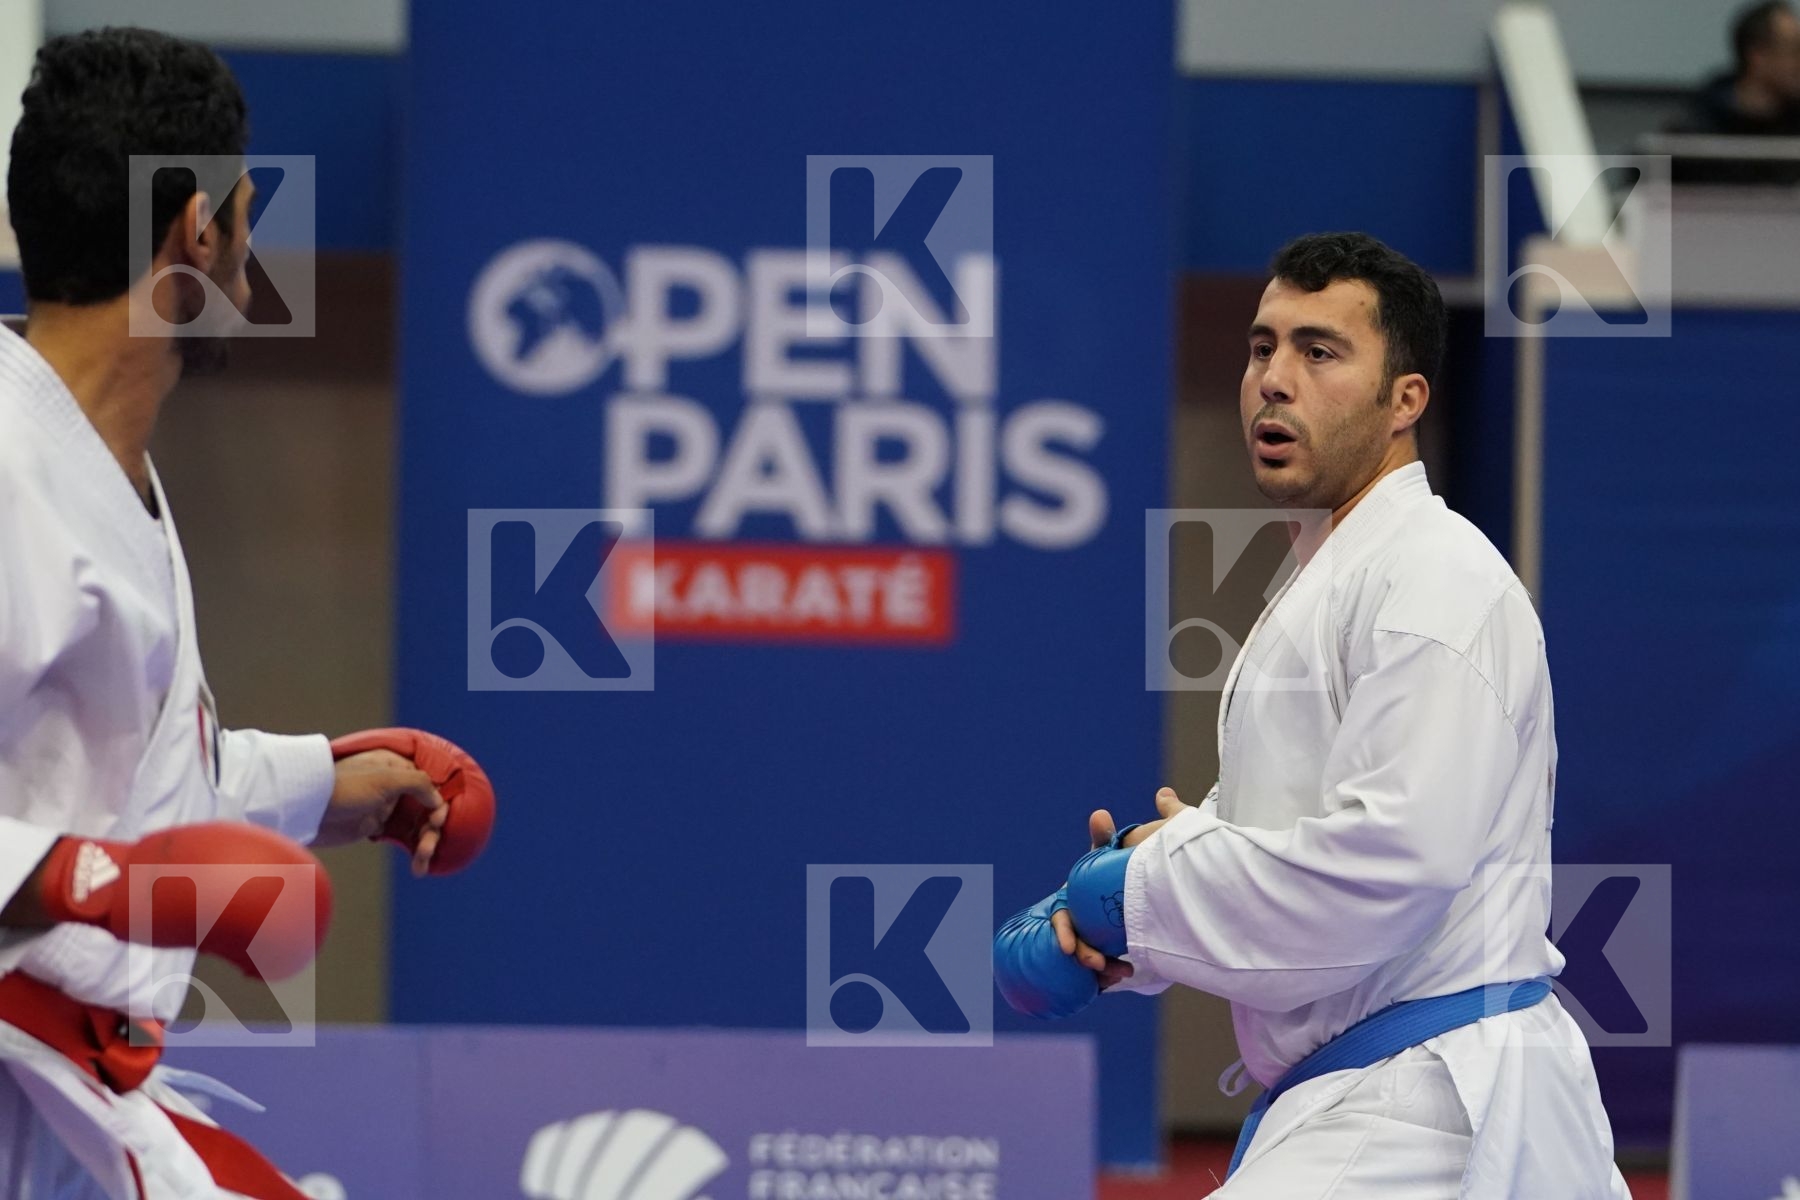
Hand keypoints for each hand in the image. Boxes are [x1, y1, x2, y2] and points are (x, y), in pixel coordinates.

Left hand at [315, 749, 446, 875]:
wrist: (307, 809)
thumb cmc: (344, 787)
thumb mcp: (384, 778)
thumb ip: (417, 783)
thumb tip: (439, 799)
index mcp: (398, 767)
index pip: (431, 786)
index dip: (438, 805)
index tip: (437, 821)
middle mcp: (395, 786)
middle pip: (427, 809)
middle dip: (431, 831)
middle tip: (425, 850)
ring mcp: (386, 806)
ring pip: (418, 826)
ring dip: (424, 845)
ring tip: (421, 865)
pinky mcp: (376, 826)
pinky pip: (403, 838)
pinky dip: (413, 852)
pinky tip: (419, 868)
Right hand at [1049, 786, 1187, 986]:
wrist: (1130, 897)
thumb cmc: (1108, 874)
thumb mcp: (1104, 858)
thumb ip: (1103, 838)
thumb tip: (1099, 814)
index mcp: (1072, 904)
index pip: (1061, 921)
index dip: (1063, 934)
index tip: (1068, 948)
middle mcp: (1078, 926)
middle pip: (1074, 947)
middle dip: (1084, 957)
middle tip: (1098, 965)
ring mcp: (1091, 943)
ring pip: (1088, 966)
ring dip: (1101, 972)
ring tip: (1120, 973)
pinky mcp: (1104, 959)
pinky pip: (1102, 975)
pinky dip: (1110, 978)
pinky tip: (1122, 976)